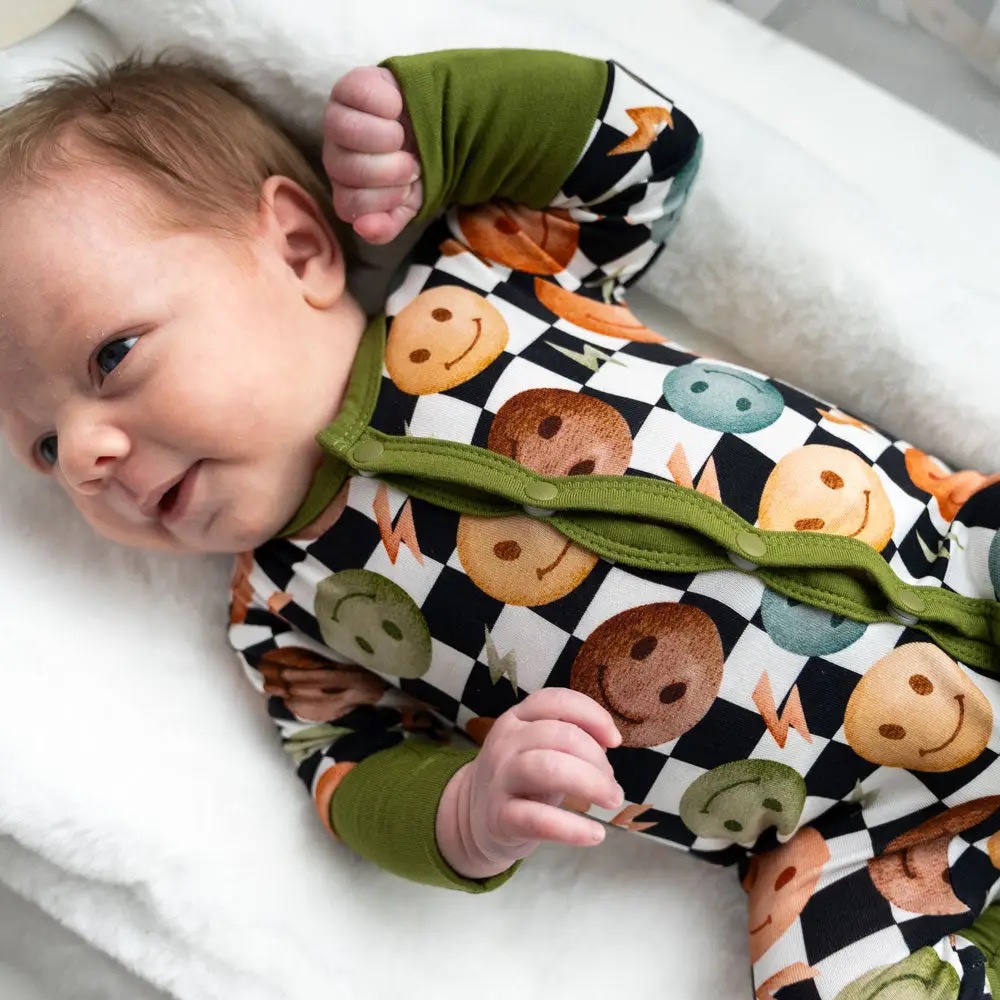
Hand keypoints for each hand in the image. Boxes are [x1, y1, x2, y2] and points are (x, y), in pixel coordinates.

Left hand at [322, 66, 422, 244]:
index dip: (385, 199)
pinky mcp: (348, 86)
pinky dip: (386, 103)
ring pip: (345, 130)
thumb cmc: (417, 169)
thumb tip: (364, 229)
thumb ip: (387, 224)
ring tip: (403, 137)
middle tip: (411, 163)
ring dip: (386, 136)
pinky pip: (357, 93)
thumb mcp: (409, 204)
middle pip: (345, 168)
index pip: (349, 205)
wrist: (436, 127)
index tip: (407, 189)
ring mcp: (337, 119)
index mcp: (346, 189)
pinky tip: (398, 108)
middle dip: (389, 169)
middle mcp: (334, 155)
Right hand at [435, 689, 623, 878]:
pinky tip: (594, 834)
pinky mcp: (498, 818)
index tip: (614, 741)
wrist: (472, 818)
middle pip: (560, 735)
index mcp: (517, 718)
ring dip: (590, 784)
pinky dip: (572, 828)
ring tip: (611, 800)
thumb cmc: (520, 779)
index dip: (592, 715)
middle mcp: (505, 742)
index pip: (555, 700)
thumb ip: (569, 737)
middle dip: (597, 759)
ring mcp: (499, 779)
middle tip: (611, 785)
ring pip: (549, 768)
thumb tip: (608, 740)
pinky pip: (539, 820)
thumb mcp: (538, 748)